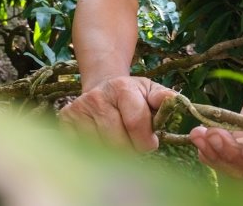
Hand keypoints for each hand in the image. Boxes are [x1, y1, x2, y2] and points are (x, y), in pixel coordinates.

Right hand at [59, 76, 176, 151]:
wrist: (102, 89)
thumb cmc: (131, 96)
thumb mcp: (150, 92)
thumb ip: (164, 98)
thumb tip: (175, 101)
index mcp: (122, 87)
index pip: (136, 124)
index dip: (146, 141)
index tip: (149, 141)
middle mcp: (98, 97)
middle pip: (118, 142)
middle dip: (130, 150)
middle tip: (132, 143)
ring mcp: (79, 109)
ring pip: (101, 150)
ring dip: (113, 154)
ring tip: (117, 141)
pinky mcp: (66, 121)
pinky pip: (83, 151)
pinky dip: (94, 153)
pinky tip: (100, 142)